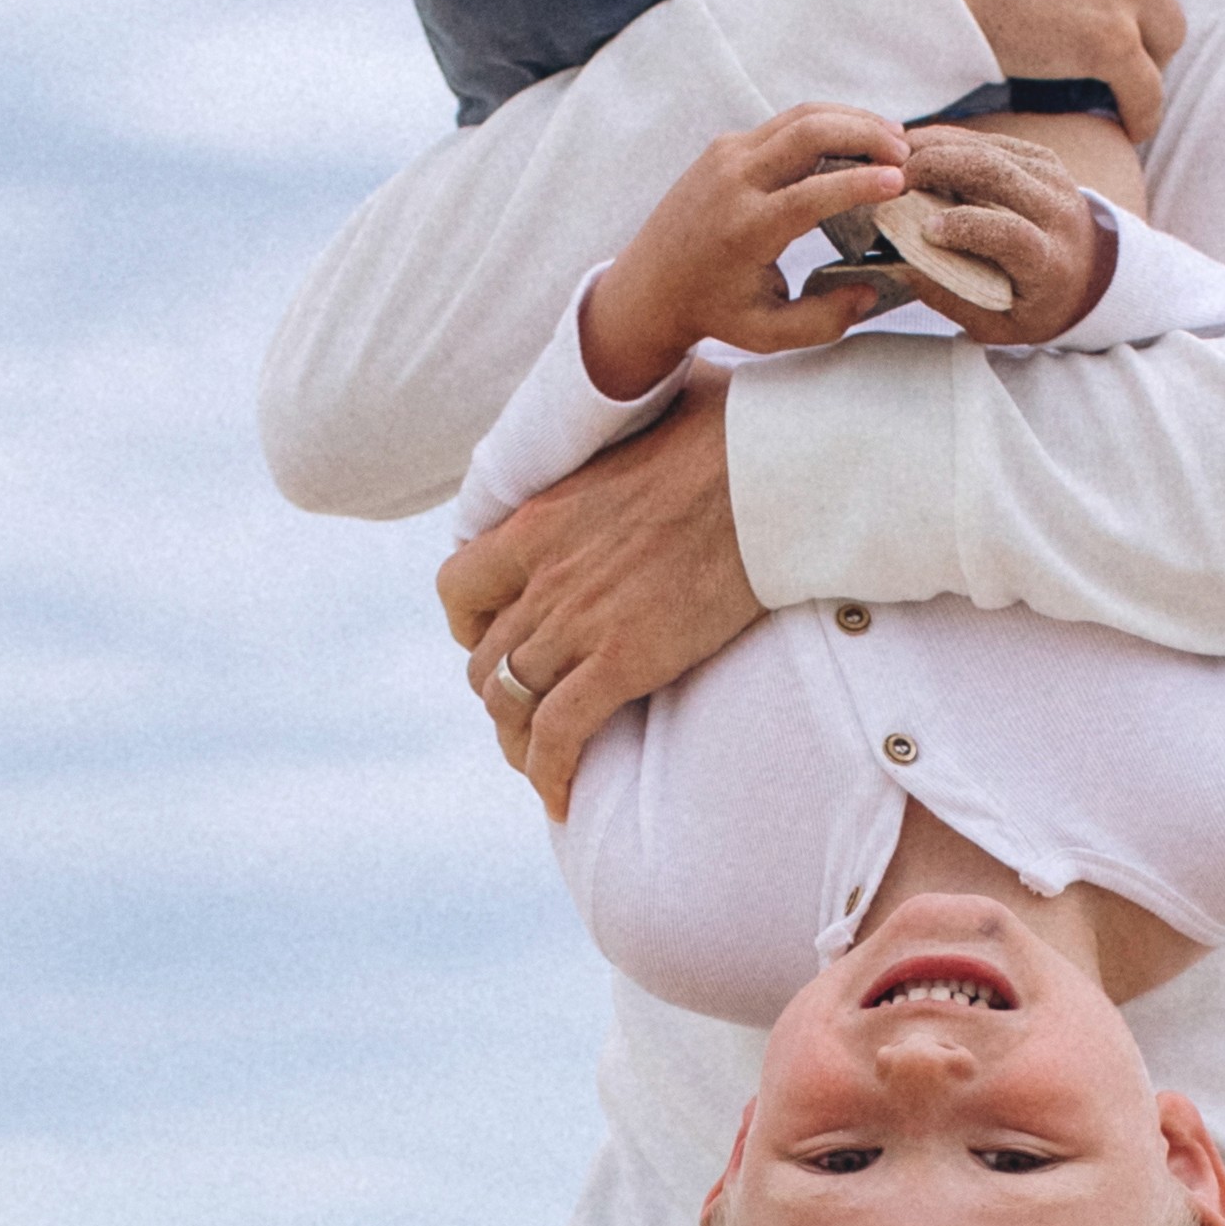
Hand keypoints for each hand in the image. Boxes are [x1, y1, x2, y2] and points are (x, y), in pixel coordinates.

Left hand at [435, 373, 757, 810]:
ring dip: (518, 741)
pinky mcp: (623, 660)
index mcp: (536, 519)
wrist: (767, 473)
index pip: (457, 584)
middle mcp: (542, 575)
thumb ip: (611, 455)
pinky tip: (562, 797)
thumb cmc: (725, 436)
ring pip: (510, 703)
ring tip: (540, 763)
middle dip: (500, 691)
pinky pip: (559, 735)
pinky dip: (551, 773)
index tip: (497, 636)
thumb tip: (638, 427)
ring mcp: (578, 621)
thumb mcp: (634, 436)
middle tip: (532, 709)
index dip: (470, 623)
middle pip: (485, 657)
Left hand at [577, 104, 948, 405]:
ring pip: (801, 116)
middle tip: (906, 153)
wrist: (648, 285)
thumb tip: (871, 289)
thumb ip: (824, 320)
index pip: (811, 193)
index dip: (860, 183)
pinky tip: (858, 141)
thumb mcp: (769, 334)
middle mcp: (733, 181)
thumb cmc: (714, 312)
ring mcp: (727, 155)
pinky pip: (786, 123)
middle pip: (809, 132)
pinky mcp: (727, 146)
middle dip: (866, 133)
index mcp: (745, 229)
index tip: (900, 182)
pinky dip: (828, 124)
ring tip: (893, 140)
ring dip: (852, 120)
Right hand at [856, 120, 1118, 343]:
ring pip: (987, 148)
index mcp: (1050, 262)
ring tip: (894, 160)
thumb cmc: (1036, 304)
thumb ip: (953, 299)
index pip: (1011, 233)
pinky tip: (917, 149)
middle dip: (936, 168)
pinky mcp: (1039, 158)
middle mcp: (1056, 212)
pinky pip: (989, 140)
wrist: (1089, 271)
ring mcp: (1050, 178)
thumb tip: (904, 266)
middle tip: (891, 179)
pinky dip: (948, 140)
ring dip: (935, 148)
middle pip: (995, 173)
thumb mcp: (999, 324)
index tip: (926, 229)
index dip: (966, 225)